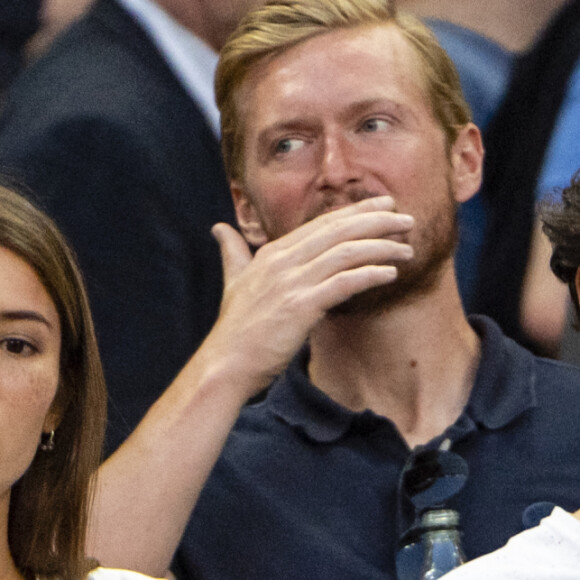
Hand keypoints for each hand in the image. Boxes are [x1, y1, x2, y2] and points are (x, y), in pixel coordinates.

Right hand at [201, 196, 413, 397]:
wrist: (226, 363)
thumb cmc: (235, 327)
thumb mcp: (232, 280)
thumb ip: (232, 251)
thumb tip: (219, 229)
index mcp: (272, 252)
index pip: (322, 224)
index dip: (356, 212)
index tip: (384, 206)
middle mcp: (282, 260)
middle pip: (338, 231)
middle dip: (377, 221)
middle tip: (406, 220)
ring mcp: (291, 282)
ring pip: (345, 253)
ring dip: (381, 247)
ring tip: (406, 249)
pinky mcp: (301, 306)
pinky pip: (344, 283)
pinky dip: (370, 275)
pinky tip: (390, 274)